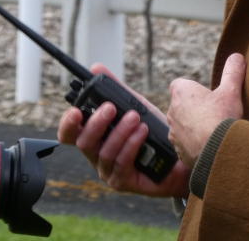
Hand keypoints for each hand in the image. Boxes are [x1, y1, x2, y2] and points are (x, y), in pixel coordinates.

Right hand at [57, 63, 190, 198]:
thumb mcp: (134, 105)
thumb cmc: (152, 132)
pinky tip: (142, 132)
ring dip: (120, 132)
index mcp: (95, 137)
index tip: (76, 110)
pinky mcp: (122, 182)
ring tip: (136, 118)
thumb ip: (115, 89)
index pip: (70, 134)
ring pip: (104, 152)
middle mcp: (96, 154)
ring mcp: (108, 170)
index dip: (68, 123)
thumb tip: (96, 67)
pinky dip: (131, 145)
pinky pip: (121, 163)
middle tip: (111, 107)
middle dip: (96, 123)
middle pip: (83, 142)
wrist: (180, 156)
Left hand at [167, 53, 245, 170]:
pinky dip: (195, 145)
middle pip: (181, 106)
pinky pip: (185, 145)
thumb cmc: (221, 118)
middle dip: (193, 110)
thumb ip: (233, 73)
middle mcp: (172, 111)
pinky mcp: (178, 151)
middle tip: (213, 115)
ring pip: (182, 127)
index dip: (191, 90)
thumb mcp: (231, 92)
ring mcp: (174, 132)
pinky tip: (210, 147)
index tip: (205, 96)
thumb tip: (237, 56)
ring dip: (193, 128)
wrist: (217, 152)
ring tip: (212, 133)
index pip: (179, 85)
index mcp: (181, 93)